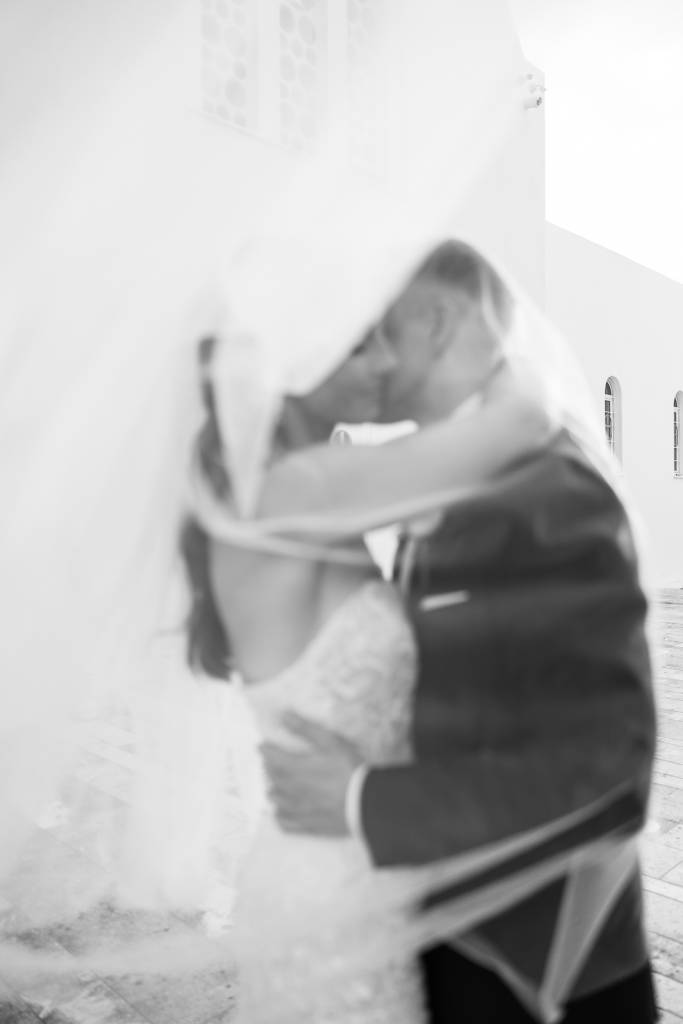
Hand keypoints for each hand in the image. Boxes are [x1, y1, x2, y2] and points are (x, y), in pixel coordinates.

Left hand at [261, 712, 363, 836]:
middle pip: (273, 778)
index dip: (265, 750)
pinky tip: (282, 811)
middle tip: (270, 762)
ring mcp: (298, 809)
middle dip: (269, 768)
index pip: (271, 757)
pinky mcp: (307, 825)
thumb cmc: (347, 768)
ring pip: (276, 800)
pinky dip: (280, 815)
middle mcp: (291, 790)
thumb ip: (305, 728)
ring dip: (274, 790)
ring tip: (276, 785)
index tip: (262, 746)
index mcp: (295, 768)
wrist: (364, 802)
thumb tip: (283, 715)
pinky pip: (285, 823)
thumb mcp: (329, 742)